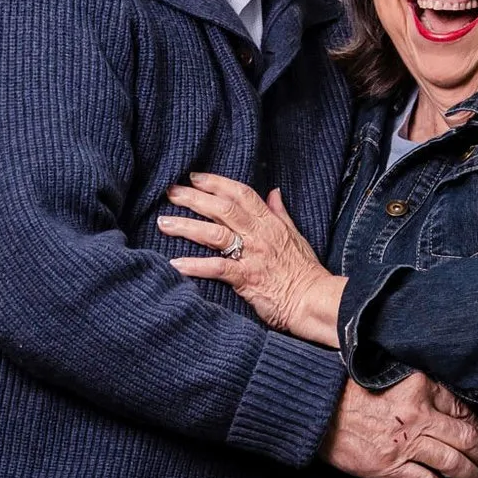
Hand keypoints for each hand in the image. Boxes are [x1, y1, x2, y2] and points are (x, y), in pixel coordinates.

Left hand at [160, 173, 345, 346]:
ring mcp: (252, 256)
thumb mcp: (296, 235)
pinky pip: (216, 268)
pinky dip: (194, 266)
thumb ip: (280, 213)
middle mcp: (259, 235)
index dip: (216, 182)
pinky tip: (175, 264)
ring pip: (213, 234)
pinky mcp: (246, 279)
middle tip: (169, 192)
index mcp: (270, 222)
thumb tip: (273, 191)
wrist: (314, 301)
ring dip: (186, 227)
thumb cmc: (305, 271)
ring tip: (163, 223)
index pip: (241, 194)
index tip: (194, 177)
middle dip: (193, 198)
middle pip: (221, 209)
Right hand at [322, 372, 477, 477]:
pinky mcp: (388, 467)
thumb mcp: (393, 378)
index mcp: (420, 387)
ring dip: (470, 477)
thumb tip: (455, 410)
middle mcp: (417, 415)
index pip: (464, 410)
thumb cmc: (352, 392)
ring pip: (453, 465)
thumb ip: (424, 390)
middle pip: (468, 440)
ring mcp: (403, 443)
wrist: (317, 410)